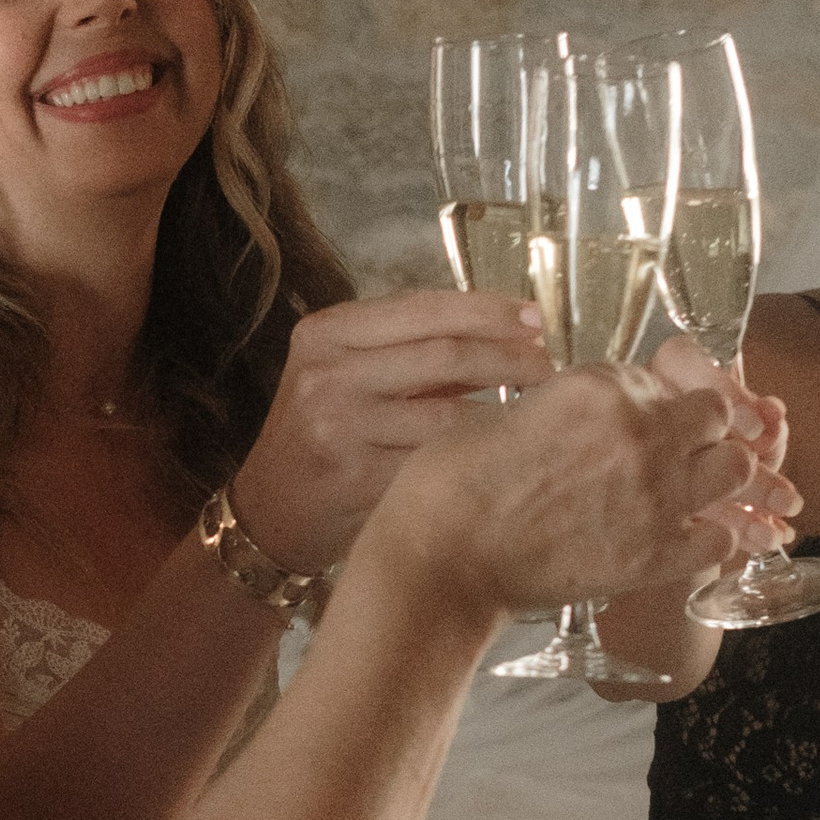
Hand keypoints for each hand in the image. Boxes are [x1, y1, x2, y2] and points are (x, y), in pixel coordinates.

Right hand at [229, 291, 548, 573]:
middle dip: (510, 358)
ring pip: (450, 412)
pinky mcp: (358, 477)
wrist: (268, 511)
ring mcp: (341, 426)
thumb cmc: (321, 437)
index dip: (488, 311)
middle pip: (444, 353)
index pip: (425, 308)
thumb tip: (509, 334)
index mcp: (328, 331)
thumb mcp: (346, 375)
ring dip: (504, 411)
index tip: (535, 318)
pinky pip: (437, 460)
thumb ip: (412, 353)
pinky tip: (503, 453)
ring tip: (539, 411)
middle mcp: (330, 372)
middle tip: (550, 367)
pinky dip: (477, 455)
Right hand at [377, 352, 792, 627]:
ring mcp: (655, 496)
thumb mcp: (503, 414)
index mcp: (598, 386)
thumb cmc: (450, 488)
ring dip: (717, 478)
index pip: (662, 378)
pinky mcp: (656, 556)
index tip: (639, 422)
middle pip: (714, 415)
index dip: (654, 401)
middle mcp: (639, 432)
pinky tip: (682, 541)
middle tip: (670, 456)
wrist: (441, 562)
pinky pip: (722, 539)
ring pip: (737, 469)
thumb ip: (558, 407)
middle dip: (698, 432)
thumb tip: (576, 419)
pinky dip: (711, 539)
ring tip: (685, 495)